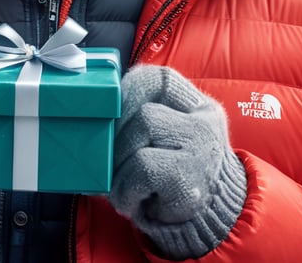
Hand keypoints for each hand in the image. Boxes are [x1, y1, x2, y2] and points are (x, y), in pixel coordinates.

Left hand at [110, 64, 246, 259]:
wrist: (210, 222)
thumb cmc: (174, 178)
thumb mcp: (166, 139)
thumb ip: (140, 119)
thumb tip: (90, 118)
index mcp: (197, 106)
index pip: (158, 78)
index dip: (126, 92)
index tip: (110, 116)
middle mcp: (204, 121)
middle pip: (146, 105)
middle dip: (117, 134)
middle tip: (110, 160)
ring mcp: (201, 147)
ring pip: (145, 125)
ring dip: (120, 161)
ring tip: (122, 184)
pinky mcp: (190, 177)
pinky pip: (143, 167)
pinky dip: (126, 188)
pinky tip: (130, 201)